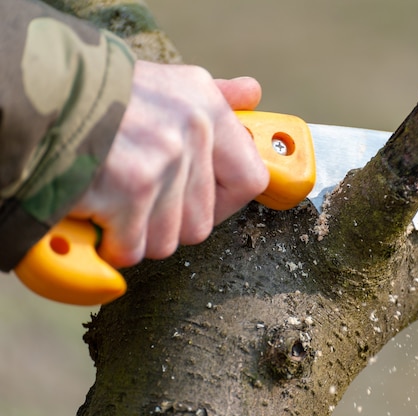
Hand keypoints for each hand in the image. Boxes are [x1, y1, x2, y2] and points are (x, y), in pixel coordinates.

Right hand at [71, 60, 268, 267]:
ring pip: (168, 241)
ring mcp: (164, 160)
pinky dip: (110, 244)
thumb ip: (214, 95)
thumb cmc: (101, 96)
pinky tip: (96, 215)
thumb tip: (251, 93)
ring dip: (137, 236)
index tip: (201, 208)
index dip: (225, 206)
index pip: (251, 180)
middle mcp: (193, 130)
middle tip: (136, 204)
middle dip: (166, 225)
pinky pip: (133, 247)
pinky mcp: (131, 188)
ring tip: (113, 204)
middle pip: (201, 223)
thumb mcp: (165, 84)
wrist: (39, 96)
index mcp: (207, 106)